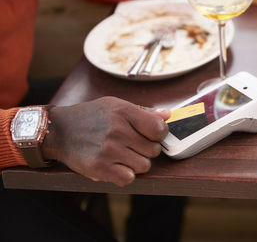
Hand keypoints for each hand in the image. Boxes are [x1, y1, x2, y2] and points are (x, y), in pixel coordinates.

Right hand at [41, 96, 169, 186]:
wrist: (59, 130)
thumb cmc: (91, 117)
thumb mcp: (115, 106)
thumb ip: (143, 111)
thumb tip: (168, 115)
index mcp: (123, 112)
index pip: (159, 129)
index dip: (159, 134)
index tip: (151, 135)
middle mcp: (117, 130)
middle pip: (154, 150)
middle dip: (146, 149)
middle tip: (131, 145)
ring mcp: (108, 150)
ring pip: (144, 166)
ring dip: (136, 163)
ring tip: (122, 155)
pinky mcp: (99, 168)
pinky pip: (129, 178)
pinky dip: (125, 175)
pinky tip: (116, 166)